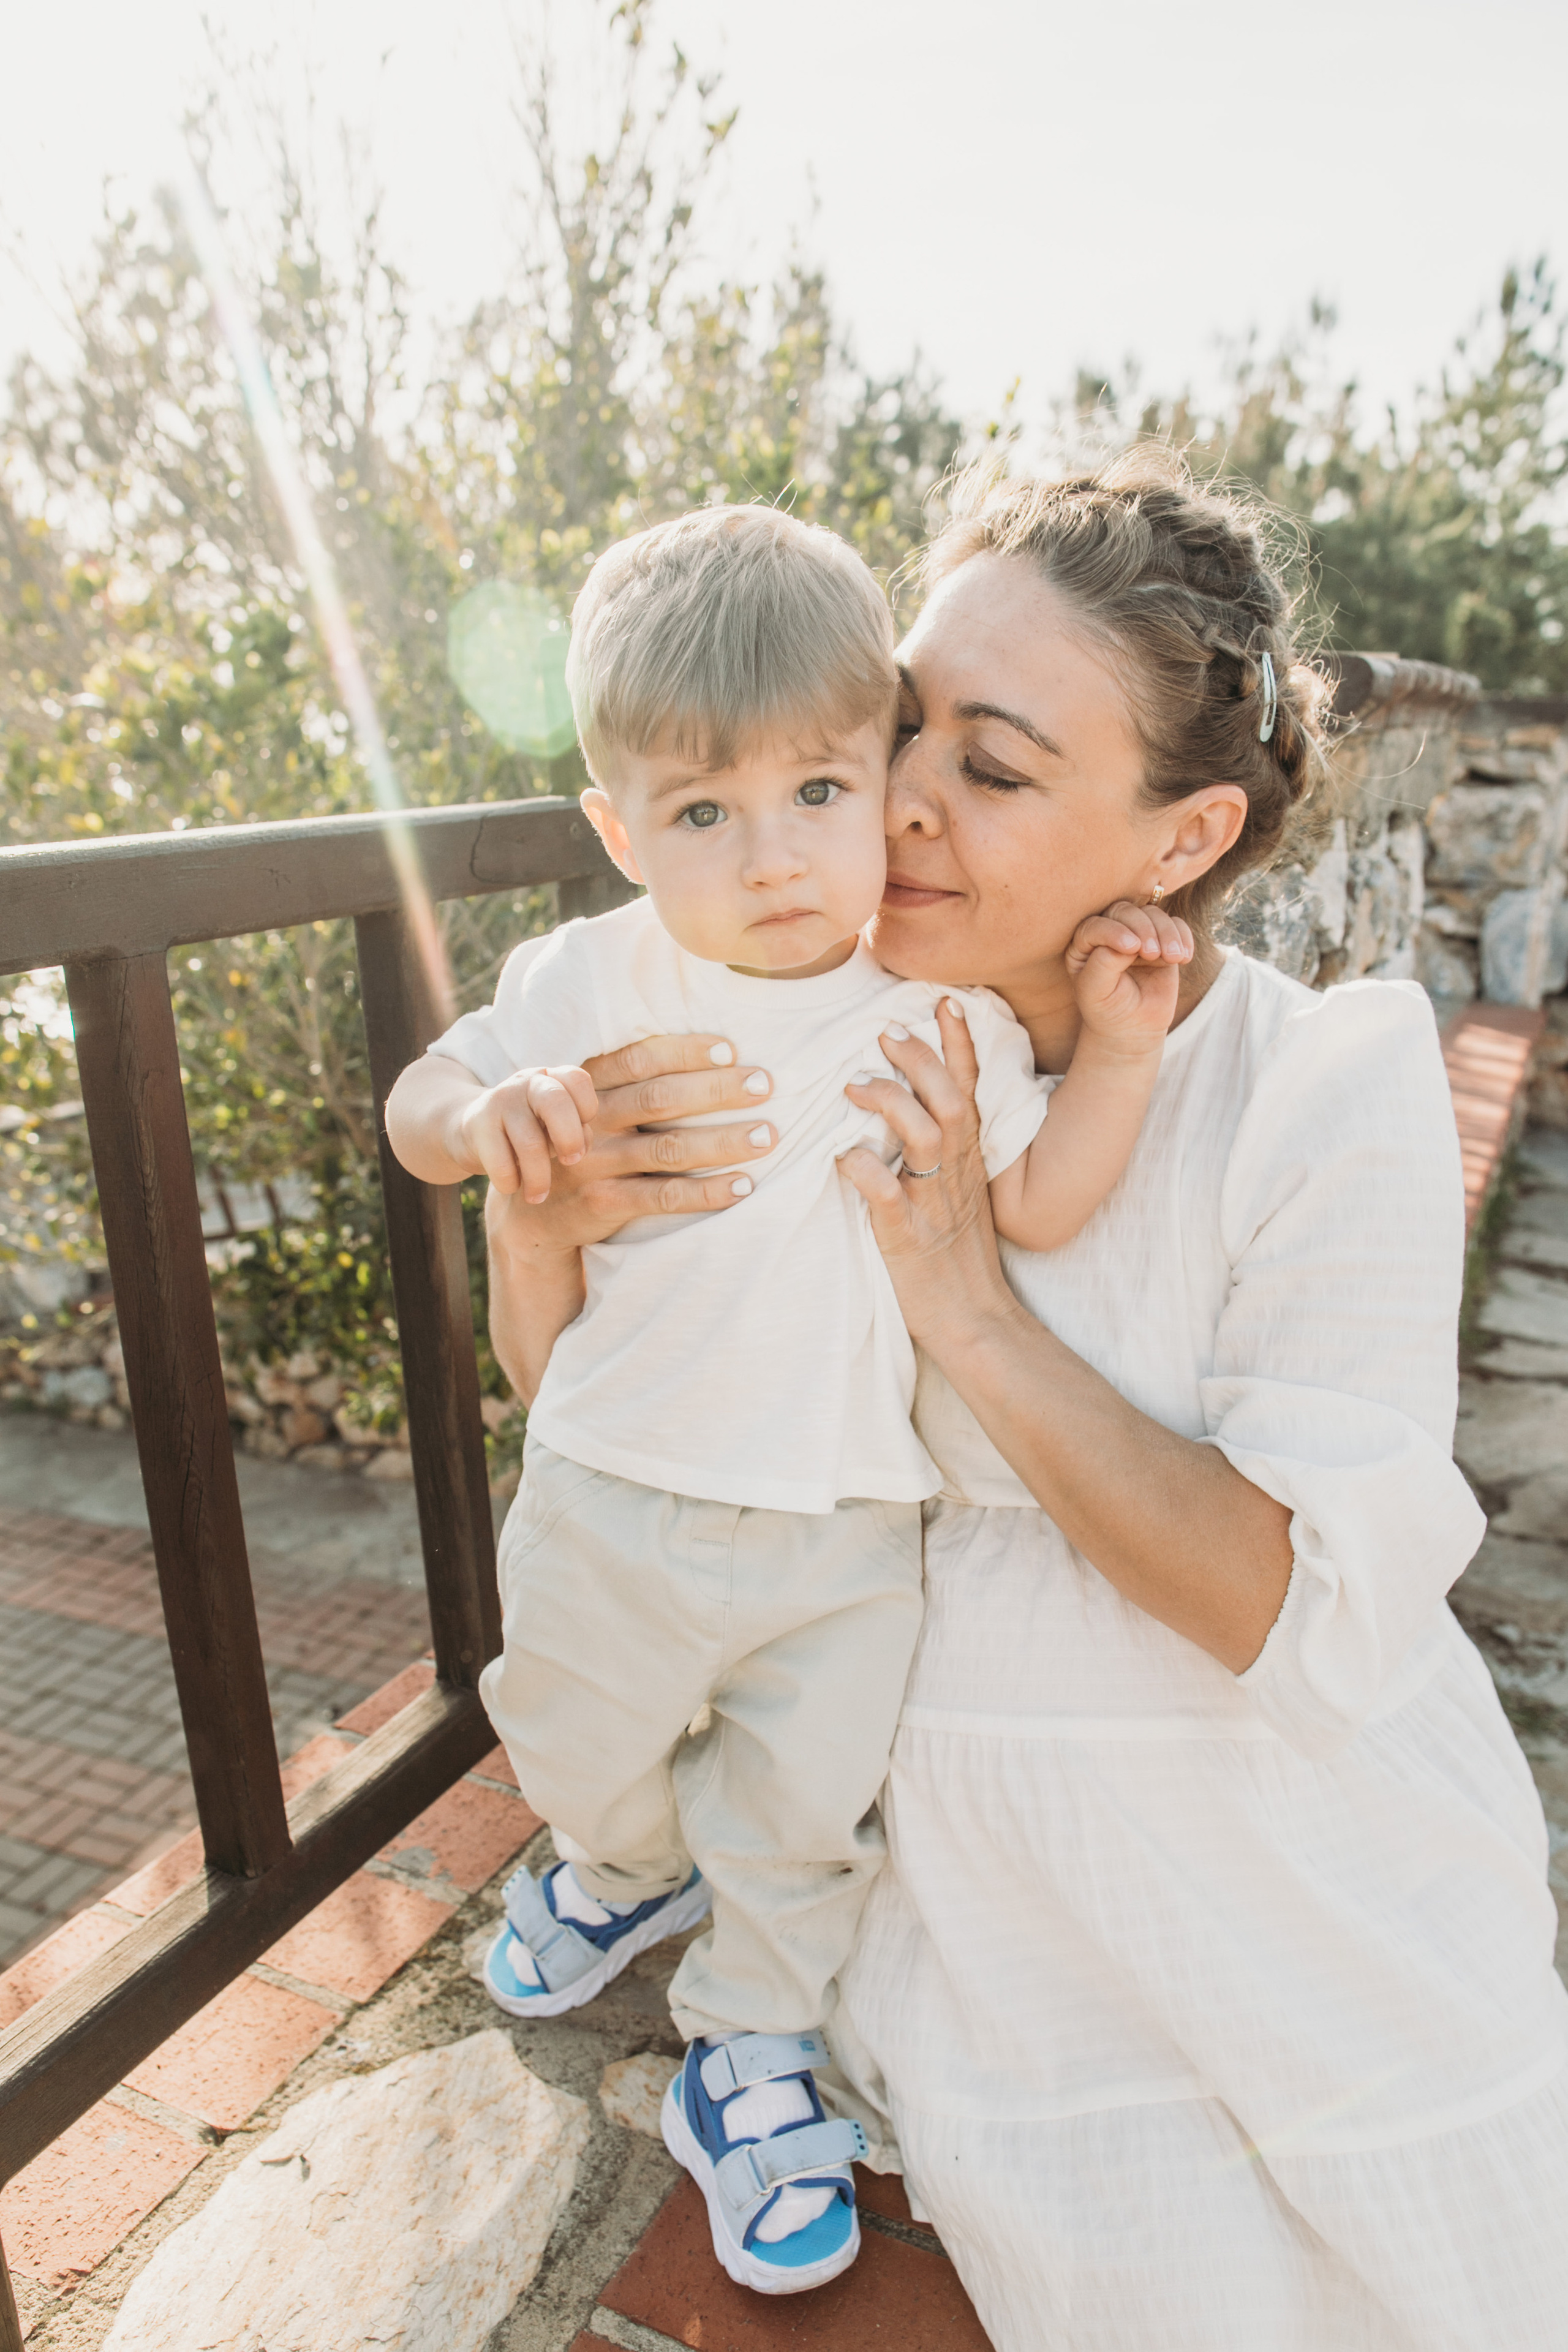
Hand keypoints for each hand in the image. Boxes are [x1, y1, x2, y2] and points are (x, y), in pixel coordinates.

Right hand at [459, 1064, 599, 1200]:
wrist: (469, 1131)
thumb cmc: (526, 1133)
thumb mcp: (553, 1127)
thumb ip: (574, 1131)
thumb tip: (580, 1149)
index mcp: (550, 1078)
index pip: (578, 1080)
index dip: (587, 1110)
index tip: (578, 1134)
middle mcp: (526, 1082)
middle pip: (556, 1103)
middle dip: (569, 1140)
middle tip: (570, 1162)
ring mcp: (500, 1101)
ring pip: (530, 1144)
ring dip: (539, 1178)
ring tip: (538, 1196)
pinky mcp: (477, 1124)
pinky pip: (502, 1164)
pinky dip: (510, 1183)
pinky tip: (511, 1185)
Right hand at [484, 1033, 777, 1257]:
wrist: (529, 1210)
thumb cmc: (580, 1143)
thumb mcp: (588, 1105)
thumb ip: (629, 1080)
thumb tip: (712, 1055)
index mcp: (589, 1087)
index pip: (640, 1059)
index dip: (686, 1051)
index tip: (732, 1048)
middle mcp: (592, 1121)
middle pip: (660, 1098)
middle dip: (717, 1090)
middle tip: (766, 1084)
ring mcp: (596, 1163)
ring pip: (669, 1149)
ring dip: (723, 1142)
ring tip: (767, 1135)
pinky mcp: (603, 1203)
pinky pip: (663, 1197)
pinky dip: (706, 1192)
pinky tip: (743, 1185)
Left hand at [838, 998, 1017, 1353]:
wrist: (974, 1320)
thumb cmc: (958, 1257)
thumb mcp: (959, 1195)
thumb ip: (940, 1153)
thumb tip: (908, 1110)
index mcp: (968, 1160)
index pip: (969, 1089)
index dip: (958, 1043)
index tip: (943, 1001)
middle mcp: (956, 1173)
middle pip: (949, 1098)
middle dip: (919, 1058)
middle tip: (885, 1032)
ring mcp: (933, 1203)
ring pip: (924, 1134)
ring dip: (889, 1102)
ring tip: (854, 1086)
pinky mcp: (907, 1237)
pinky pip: (886, 1195)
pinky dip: (861, 1171)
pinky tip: (840, 1158)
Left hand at [1066, 899, 1192, 1056]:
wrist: (1133, 1027)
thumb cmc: (1108, 1009)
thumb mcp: (1096, 991)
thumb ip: (1104, 963)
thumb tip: (1129, 940)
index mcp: (1083, 942)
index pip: (1096, 924)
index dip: (1115, 931)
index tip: (1131, 949)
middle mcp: (1109, 931)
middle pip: (1126, 911)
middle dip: (1143, 928)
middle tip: (1152, 954)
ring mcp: (1137, 933)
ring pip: (1153, 914)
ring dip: (1167, 933)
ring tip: (1173, 958)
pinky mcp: (1161, 939)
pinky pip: (1176, 924)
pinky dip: (1183, 936)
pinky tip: (1183, 958)